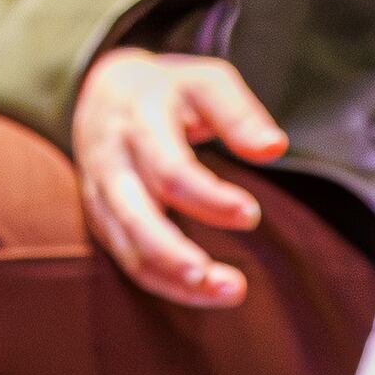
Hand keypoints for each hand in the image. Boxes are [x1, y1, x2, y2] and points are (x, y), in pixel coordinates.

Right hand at [72, 46, 288, 308]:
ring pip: (129, 248)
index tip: (252, 214)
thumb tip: (275, 148)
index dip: (210, 198)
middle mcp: (112, 161)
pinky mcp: (101, 219)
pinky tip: (202, 292)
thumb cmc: (167, 90)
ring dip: (176, 281)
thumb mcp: (204, 82)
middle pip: (137, 218)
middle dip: (179, 257)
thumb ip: (238, 113)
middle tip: (232, 285)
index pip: (170, 170)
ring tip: (228, 293)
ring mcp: (100, 194)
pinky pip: (127, 259)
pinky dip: (163, 283)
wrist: (100, 89)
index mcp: (138, 121)